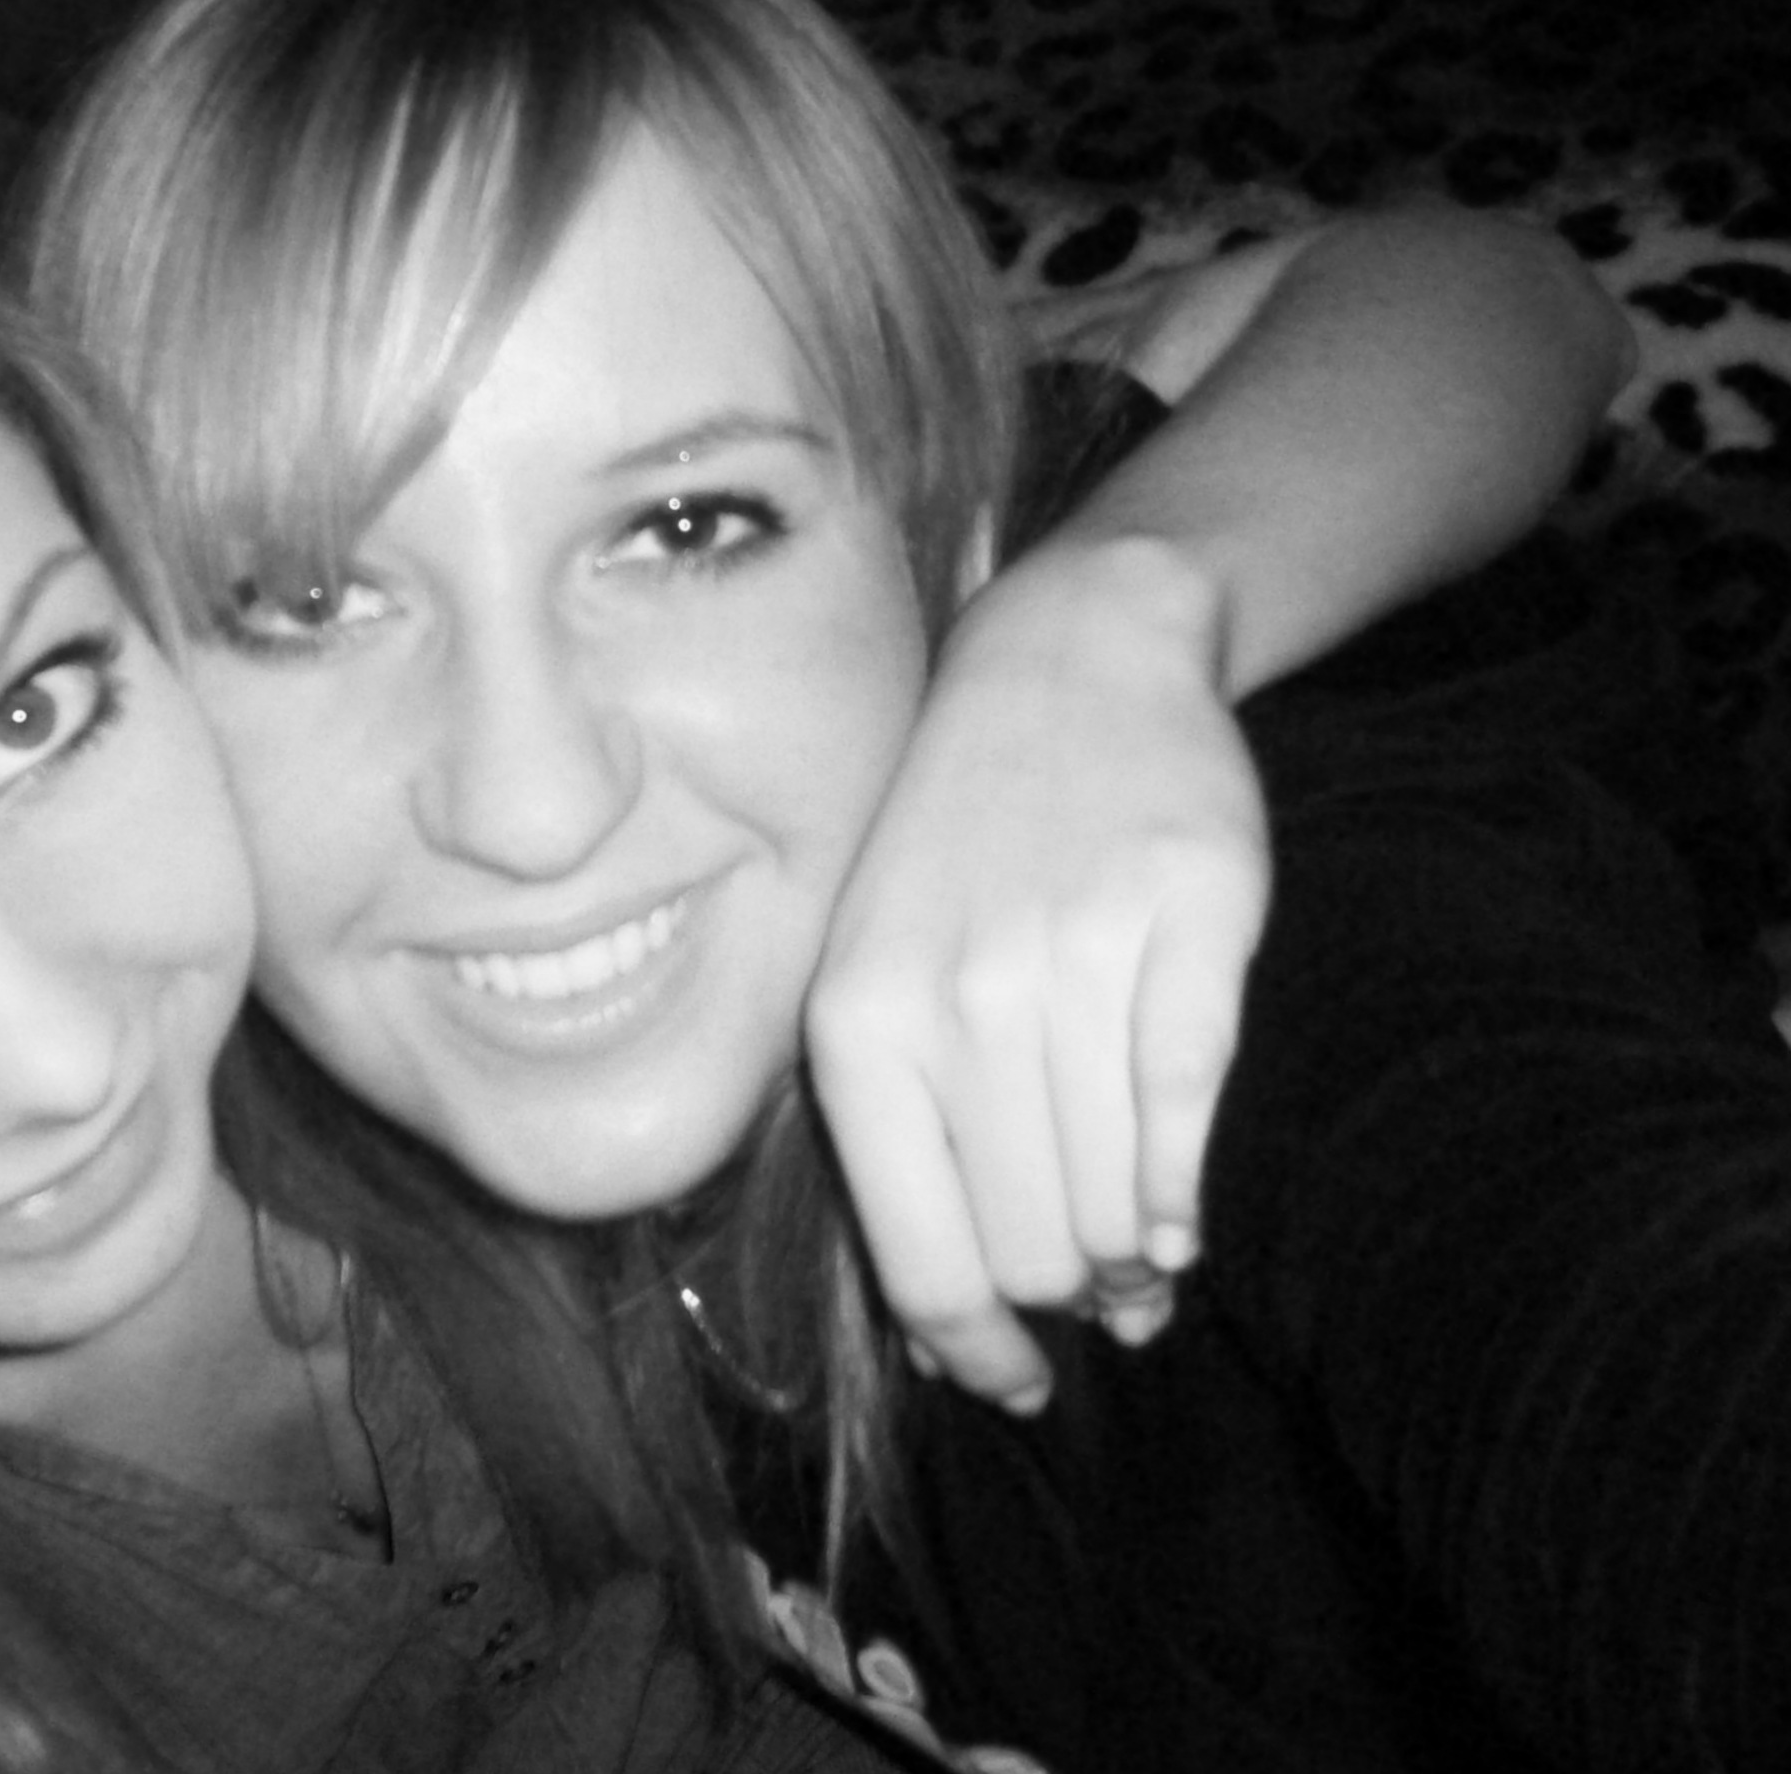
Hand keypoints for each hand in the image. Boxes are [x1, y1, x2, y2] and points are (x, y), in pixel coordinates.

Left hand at [804, 535, 1268, 1407]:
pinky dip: (1186, 1189)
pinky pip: (1189, 1111)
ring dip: (1133, 1254)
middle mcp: (953, 999)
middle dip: (1066, 1296)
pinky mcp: (1188, 920)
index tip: (1019, 1385)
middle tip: (1096, 1295)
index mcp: (855, 1026)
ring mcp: (1071, 958)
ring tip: (1141, 1255)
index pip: (923, 1257)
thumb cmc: (960, 844)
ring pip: (1116, 1197)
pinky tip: (1179, 1216)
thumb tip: (969, 1333)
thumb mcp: (879, 975)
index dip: (977, 1351)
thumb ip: (909, 1145)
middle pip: (1031, 1246)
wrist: (1068, 661)